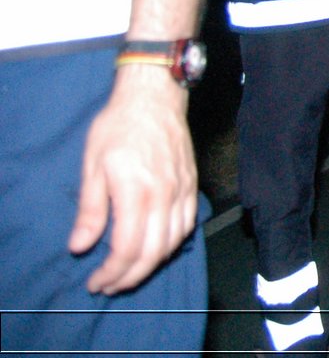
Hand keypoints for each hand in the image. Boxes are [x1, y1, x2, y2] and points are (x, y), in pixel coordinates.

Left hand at [69, 67, 196, 293]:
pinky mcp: (191, 185)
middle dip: (129, 277)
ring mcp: (182, 191)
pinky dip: (172, 244)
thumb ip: (90, 209)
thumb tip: (80, 246)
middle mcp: (164, 196)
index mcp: (136, 192)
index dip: (110, 273)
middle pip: (152, 253)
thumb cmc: (118, 127)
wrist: (155, 98)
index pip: (127, 248)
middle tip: (109, 285)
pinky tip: (157, 247)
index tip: (95, 281)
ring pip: (173, 243)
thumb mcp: (93, 165)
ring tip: (130, 271)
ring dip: (151, 264)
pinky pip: (188, 225)